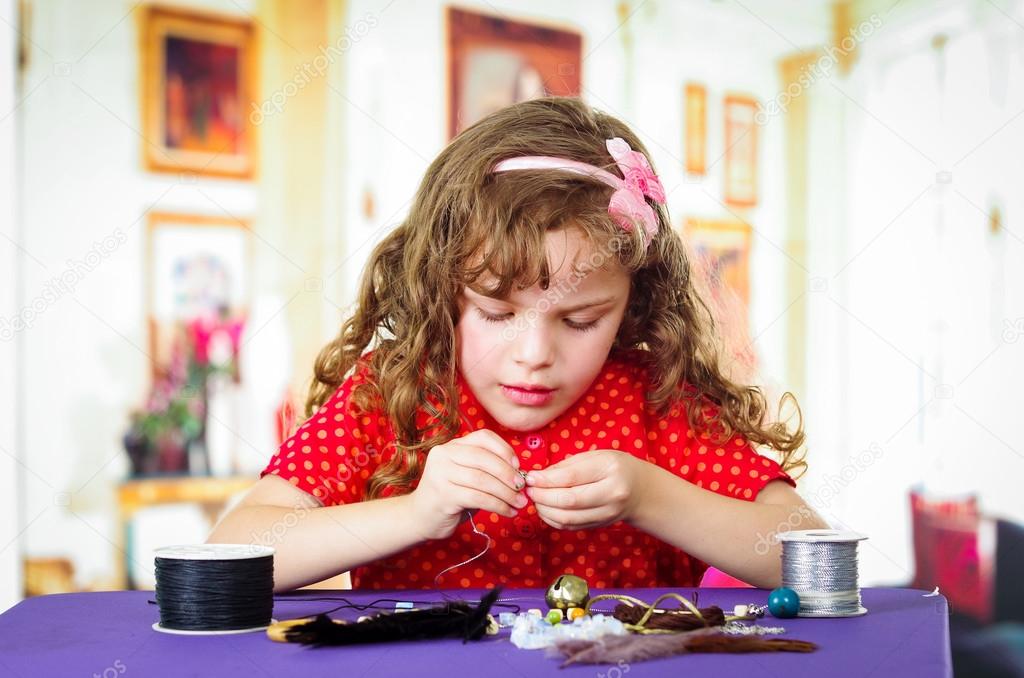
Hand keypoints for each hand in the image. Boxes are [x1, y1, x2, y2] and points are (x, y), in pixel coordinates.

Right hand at [408, 429, 527, 540]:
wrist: (420, 517)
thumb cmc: (451, 495)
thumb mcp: (467, 475)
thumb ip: (487, 469)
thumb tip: (520, 472)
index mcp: (451, 446)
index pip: (483, 437)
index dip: (504, 449)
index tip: (518, 466)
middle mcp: (443, 455)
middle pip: (484, 458)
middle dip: (508, 473)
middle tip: (522, 487)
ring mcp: (441, 474)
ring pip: (482, 479)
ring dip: (506, 493)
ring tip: (520, 502)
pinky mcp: (443, 495)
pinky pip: (478, 498)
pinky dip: (498, 505)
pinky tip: (508, 512)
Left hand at [525, 450, 648, 529]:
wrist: (641, 491)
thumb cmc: (615, 468)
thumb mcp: (595, 456)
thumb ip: (566, 466)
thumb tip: (538, 477)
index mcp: (610, 470)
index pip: (571, 478)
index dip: (546, 480)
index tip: (529, 478)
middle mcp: (612, 494)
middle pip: (568, 501)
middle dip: (542, 497)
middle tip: (529, 490)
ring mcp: (607, 514)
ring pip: (567, 518)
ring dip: (545, 510)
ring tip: (535, 499)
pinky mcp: (599, 525)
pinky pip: (570, 526)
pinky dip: (552, 519)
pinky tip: (546, 509)